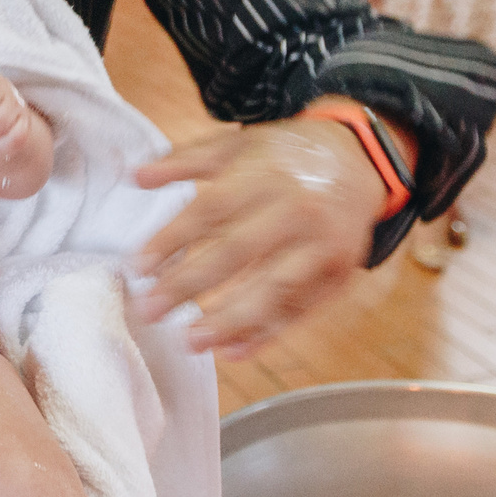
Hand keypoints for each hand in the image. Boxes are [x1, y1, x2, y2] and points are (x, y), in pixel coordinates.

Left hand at [129, 115, 382, 357]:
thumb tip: (135, 176)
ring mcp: (323, 244)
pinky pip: (301, 310)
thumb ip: (185, 160)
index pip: (211, 209)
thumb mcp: (237, 144)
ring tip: (190, 340)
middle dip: (189, 285)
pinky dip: (268, 334)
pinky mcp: (339, 273)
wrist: (361, 159)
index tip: (137, 268)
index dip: (172, 240)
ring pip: (274, 288)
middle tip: (149, 311)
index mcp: (265, 172)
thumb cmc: (285, 155)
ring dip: (231, 319)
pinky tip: (232, 351)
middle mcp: (297, 208)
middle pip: (237, 251)